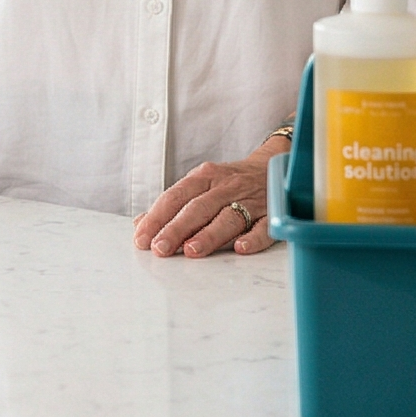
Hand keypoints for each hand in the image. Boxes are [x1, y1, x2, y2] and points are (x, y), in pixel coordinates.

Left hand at [133, 147, 281, 257]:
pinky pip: (264, 226)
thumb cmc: (231, 182)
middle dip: (178, 228)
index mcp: (206, 176)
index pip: (177, 196)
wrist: (275, 166)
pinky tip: (240, 248)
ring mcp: (251, 200)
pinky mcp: (272, 214)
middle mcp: (227, 187)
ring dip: (210, 234)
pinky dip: (253, 237)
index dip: (158, 217)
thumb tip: (141, 224)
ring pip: (229, 217)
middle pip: (199, 207)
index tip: (142, 238)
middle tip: (160, 248)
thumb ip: (173, 204)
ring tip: (192, 250)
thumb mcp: (202, 184)